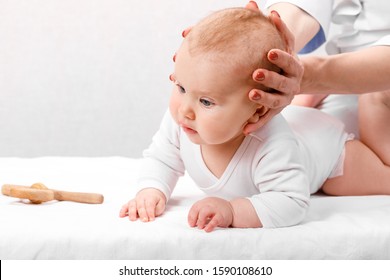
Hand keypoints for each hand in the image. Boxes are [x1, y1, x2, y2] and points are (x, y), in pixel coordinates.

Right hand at [119, 188, 165, 221]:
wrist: (150, 192)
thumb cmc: (156, 200)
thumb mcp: (161, 203)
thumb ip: (158, 208)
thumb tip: (152, 214)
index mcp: (150, 197)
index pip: (149, 204)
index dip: (150, 212)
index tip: (151, 219)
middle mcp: (141, 198)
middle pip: (141, 205)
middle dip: (142, 213)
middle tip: (144, 220)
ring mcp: (135, 200)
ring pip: (132, 205)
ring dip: (132, 212)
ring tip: (132, 219)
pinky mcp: (130, 203)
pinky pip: (125, 206)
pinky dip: (122, 210)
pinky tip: (121, 215)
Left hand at [187, 197, 233, 232]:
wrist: (234, 210)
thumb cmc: (220, 210)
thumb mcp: (210, 208)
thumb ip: (202, 213)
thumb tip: (194, 222)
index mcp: (206, 201)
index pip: (195, 207)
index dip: (191, 216)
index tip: (191, 223)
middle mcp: (210, 203)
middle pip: (198, 208)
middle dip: (193, 217)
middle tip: (193, 225)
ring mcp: (216, 209)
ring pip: (204, 211)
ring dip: (200, 220)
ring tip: (200, 227)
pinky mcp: (221, 215)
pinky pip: (214, 220)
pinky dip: (209, 225)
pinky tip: (207, 230)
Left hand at [243, 3, 303, 133]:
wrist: (298, 80)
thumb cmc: (284, 59)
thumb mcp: (284, 43)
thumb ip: (276, 28)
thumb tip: (261, 7)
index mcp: (293, 65)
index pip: (289, 59)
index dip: (281, 57)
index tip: (270, 53)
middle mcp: (291, 83)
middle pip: (282, 82)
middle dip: (270, 78)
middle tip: (256, 74)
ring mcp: (284, 98)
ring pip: (275, 101)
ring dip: (263, 99)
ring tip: (250, 96)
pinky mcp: (277, 110)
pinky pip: (267, 119)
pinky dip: (257, 124)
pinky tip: (245, 129)